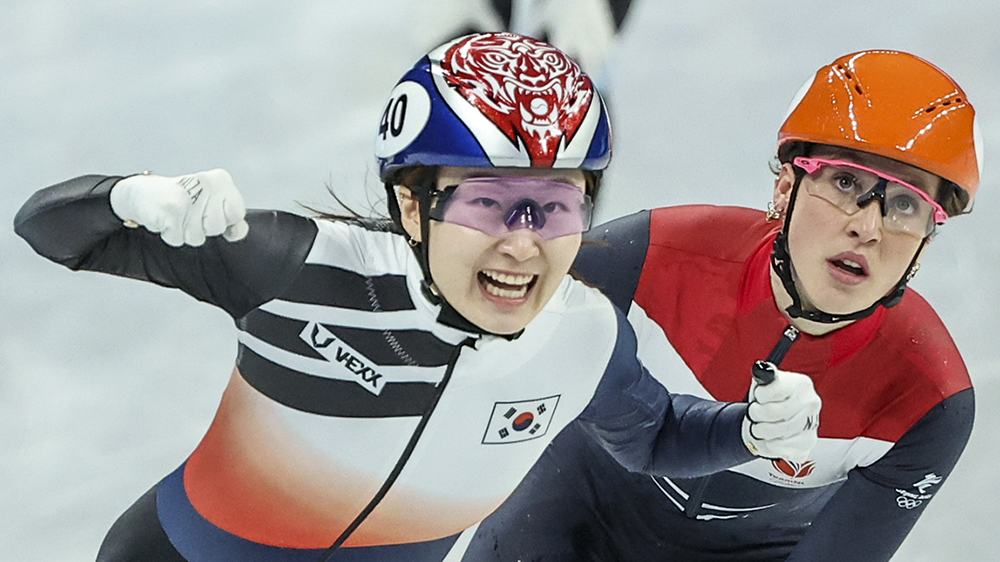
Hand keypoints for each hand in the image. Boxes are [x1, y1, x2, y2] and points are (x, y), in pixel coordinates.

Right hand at [110, 169, 249, 246]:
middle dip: (202, 228)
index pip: (237, 214)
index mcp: (220, 180)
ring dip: (185, 232)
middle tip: (189, 212)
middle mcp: (206, 184)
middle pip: (217, 228)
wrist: (142, 193)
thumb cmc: (181, 199)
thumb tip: (238, 231)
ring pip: (197, 237)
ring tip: (176, 215)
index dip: (225, 220)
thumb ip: (230, 216)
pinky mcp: (171, 210)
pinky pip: (178, 239)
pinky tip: (165, 219)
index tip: (210, 211)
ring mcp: (188, 197)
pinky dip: (170, 234)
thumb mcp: (211, 202)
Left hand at [742, 363, 820, 462]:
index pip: (772, 390)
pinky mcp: (807, 444)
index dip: (759, 395)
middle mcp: (811, 403)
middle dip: (755, 414)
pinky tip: (772, 436)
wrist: (776, 421)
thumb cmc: (770, 400)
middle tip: (755, 413)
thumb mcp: (764, 384)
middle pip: (771, 413)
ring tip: (761, 425)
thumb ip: (763, 376)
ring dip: (759, 430)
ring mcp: (812, 425)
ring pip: (773, 431)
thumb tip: (762, 371)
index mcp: (801, 384)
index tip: (759, 396)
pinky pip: (778, 447)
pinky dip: (768, 443)